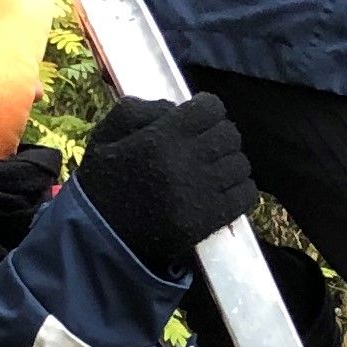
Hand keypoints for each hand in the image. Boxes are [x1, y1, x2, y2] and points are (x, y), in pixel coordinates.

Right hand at [74, 94, 255, 275]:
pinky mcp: (209, 221)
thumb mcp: (104, 137)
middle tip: (207, 144)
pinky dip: (240, 190)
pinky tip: (222, 190)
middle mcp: (184, 162)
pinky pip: (246, 196)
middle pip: (230, 135)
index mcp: (159, 138)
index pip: (211, 108)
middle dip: (220, 135)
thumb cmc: (102, 185)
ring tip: (213, 169)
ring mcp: (200, 193)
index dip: (208, 108)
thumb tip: (176, 107)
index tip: (200, 116)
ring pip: (240, 165)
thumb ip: (136, 110)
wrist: (100, 240)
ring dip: (230, 163)